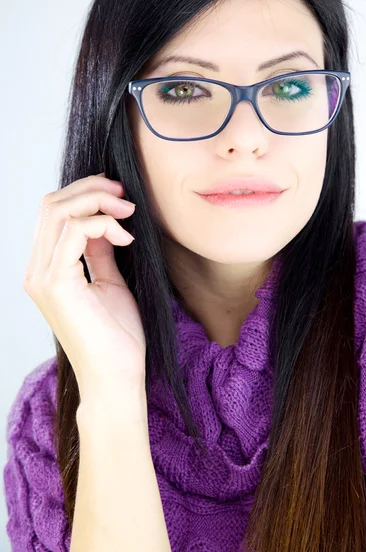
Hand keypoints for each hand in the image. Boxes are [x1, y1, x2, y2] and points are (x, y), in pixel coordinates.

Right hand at [23, 172, 145, 398]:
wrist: (116, 377)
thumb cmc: (116, 336)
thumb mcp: (109, 281)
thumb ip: (99, 251)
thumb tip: (103, 221)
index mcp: (46, 268)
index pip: (53, 212)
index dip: (84, 193)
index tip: (119, 195)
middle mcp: (37, 270)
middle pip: (52, 204)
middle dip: (91, 189)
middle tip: (124, 195)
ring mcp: (42, 277)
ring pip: (59, 211)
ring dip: (98, 202)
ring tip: (128, 212)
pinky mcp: (56, 284)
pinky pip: (74, 232)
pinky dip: (102, 224)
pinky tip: (125, 237)